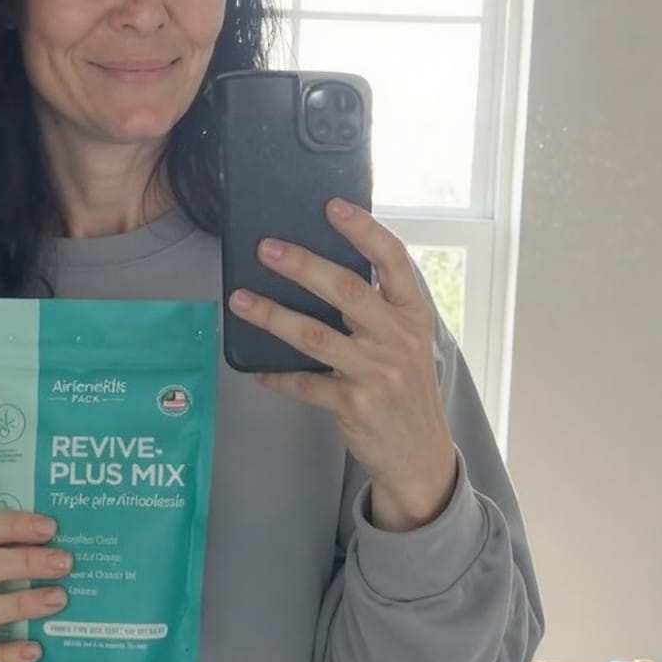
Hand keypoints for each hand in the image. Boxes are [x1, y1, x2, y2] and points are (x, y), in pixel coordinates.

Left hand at [232, 199, 460, 529]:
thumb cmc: (405, 385)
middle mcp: (398, 339)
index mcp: (413, 314)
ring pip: (315, 336)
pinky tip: (256, 369)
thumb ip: (378, 307)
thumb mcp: (407, 340)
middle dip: (302, 265)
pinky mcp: (355, 405)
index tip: (333, 205)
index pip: (394, 261)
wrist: (421, 455)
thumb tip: (321, 264)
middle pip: (347, 291)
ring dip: (272, 315)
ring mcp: (377, 373)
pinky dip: (277, 375)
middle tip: (265, 248)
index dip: (364, 230)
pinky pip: (304, 383)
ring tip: (240, 300)